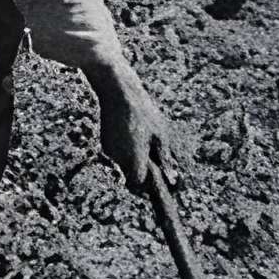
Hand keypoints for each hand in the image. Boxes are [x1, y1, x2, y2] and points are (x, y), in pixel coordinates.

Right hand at [86, 61, 174, 190]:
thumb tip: (172, 180)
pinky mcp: (105, 143)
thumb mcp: (161, 136)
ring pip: (125, 165)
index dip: (148, 187)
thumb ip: (165, 160)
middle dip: (143, 172)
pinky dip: (127, 151)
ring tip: (145, 141)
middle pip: (131, 176)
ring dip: (136, 160)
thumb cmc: (143, 112)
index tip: (158, 182)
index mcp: (134, 158)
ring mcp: (109, 151)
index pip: (138, 185)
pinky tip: (134, 134)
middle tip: (155, 159)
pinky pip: (118, 154)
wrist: (117, 90)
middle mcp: (119, 158)